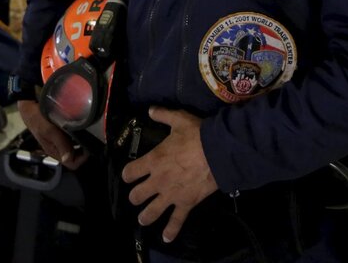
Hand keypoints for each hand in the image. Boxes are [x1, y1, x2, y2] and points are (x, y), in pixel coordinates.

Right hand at [17, 100, 87, 168]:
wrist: (29, 108)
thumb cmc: (38, 119)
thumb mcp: (50, 131)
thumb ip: (61, 144)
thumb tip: (69, 160)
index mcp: (53, 151)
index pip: (72, 164)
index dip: (82, 158)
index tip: (88, 147)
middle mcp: (55, 149)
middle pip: (73, 158)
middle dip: (83, 151)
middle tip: (89, 139)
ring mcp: (56, 142)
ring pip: (72, 149)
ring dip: (80, 143)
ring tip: (85, 133)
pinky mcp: (56, 135)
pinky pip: (69, 141)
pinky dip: (75, 137)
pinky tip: (77, 128)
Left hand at [121, 107, 217, 242]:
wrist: (219, 152)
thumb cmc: (197, 135)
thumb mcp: (179, 119)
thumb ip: (162, 115)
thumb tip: (150, 110)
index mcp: (153, 160)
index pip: (130, 172)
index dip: (128, 174)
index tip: (129, 175)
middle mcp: (157, 180)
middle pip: (137, 195)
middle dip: (135, 196)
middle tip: (137, 196)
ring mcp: (171, 195)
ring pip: (151, 212)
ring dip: (145, 216)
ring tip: (143, 219)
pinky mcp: (186, 204)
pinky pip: (176, 222)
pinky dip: (171, 231)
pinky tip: (166, 238)